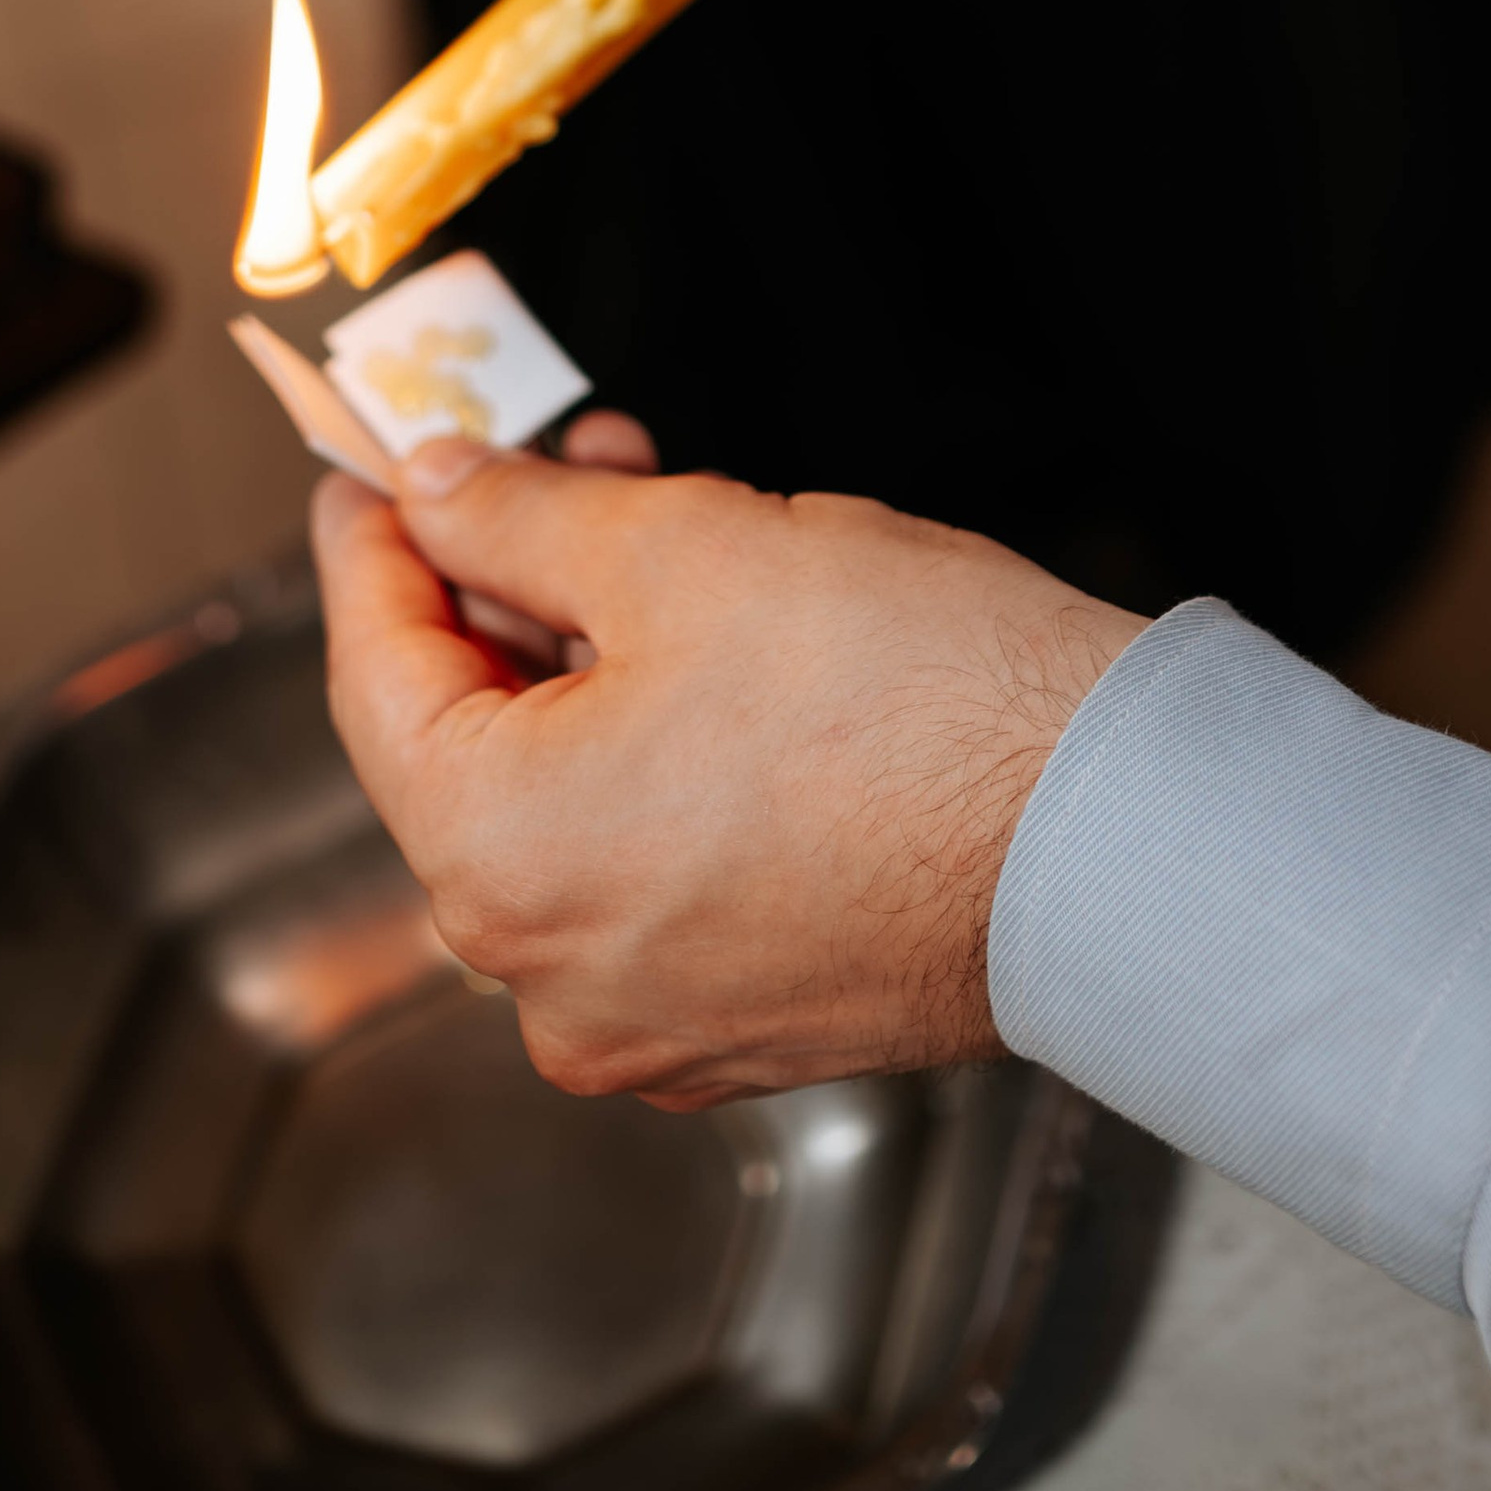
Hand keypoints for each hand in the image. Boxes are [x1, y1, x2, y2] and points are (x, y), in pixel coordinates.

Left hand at [312, 426, 1139, 1105]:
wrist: (1123, 840)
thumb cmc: (924, 705)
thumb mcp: (686, 546)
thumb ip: (520, 518)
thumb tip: (435, 494)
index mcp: (496, 862)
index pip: (376, 676)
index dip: (371, 548)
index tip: (367, 476)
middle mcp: (547, 975)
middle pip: (473, 744)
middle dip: (512, 586)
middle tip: (564, 468)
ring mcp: (647, 1017)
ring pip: (566, 804)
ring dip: (593, 663)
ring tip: (667, 532)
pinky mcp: (744, 1022)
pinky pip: (650, 870)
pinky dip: (658, 763)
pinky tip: (721, 660)